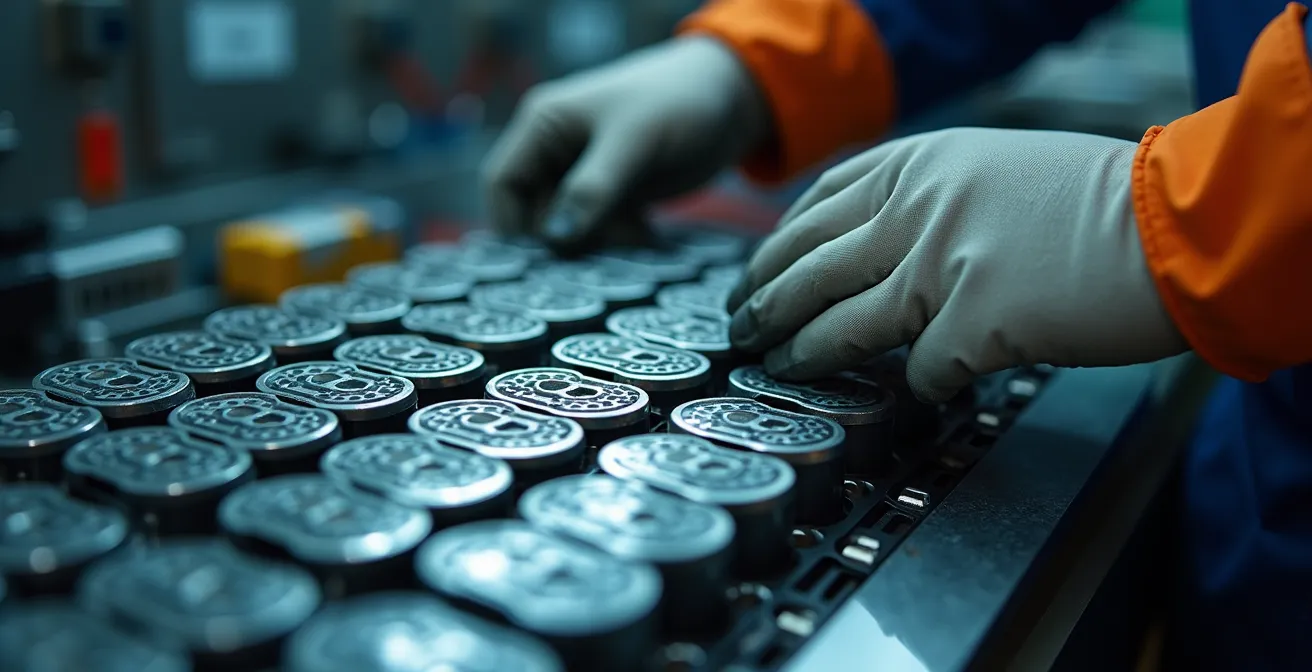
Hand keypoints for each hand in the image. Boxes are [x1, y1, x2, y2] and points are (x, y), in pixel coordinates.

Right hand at [481, 37, 769, 251]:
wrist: (736, 98)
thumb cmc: (679, 101)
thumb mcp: (635, 140)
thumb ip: (593, 188)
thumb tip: (556, 238)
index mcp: (544, 125)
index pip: (503, 184)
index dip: (515, 226)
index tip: (548, 257)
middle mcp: (557, 151)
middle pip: (536, 213)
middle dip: (567, 239)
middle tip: (607, 250)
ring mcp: (586, 175)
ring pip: (570, 229)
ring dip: (599, 243)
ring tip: (637, 238)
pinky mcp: (616, 194)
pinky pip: (601, 231)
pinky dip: (619, 241)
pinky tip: (648, 239)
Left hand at [726, 128, 1187, 401]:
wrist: (1175, 223)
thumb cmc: (1096, 200)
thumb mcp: (990, 167)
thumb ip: (923, 197)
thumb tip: (870, 243)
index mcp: (917, 165)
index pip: (815, 210)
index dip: (773, 250)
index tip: (754, 277)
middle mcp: (915, 208)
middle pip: (807, 267)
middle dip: (763, 304)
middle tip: (740, 330)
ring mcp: (940, 264)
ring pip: (838, 322)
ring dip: (800, 352)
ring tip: (776, 367)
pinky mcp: (973, 321)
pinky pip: (920, 370)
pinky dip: (915, 386)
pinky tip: (914, 394)